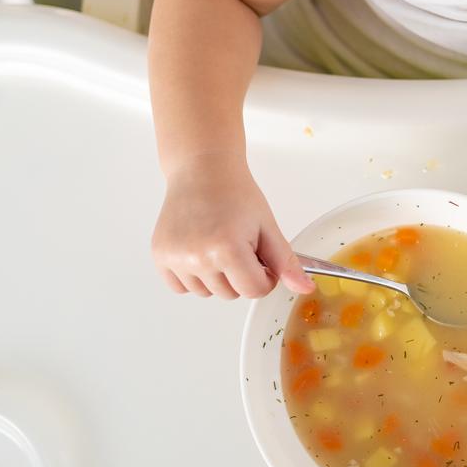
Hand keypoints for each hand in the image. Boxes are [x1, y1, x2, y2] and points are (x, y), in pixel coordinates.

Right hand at [152, 153, 313, 298]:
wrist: (202, 171)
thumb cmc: (236, 194)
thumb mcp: (268, 227)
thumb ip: (286, 262)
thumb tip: (305, 290)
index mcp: (227, 249)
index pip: (255, 291)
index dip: (265, 275)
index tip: (261, 256)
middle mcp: (197, 257)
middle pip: (231, 295)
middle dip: (241, 275)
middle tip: (239, 243)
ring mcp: (175, 258)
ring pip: (207, 293)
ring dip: (217, 277)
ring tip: (218, 244)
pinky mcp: (160, 256)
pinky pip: (182, 287)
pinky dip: (194, 276)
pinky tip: (200, 250)